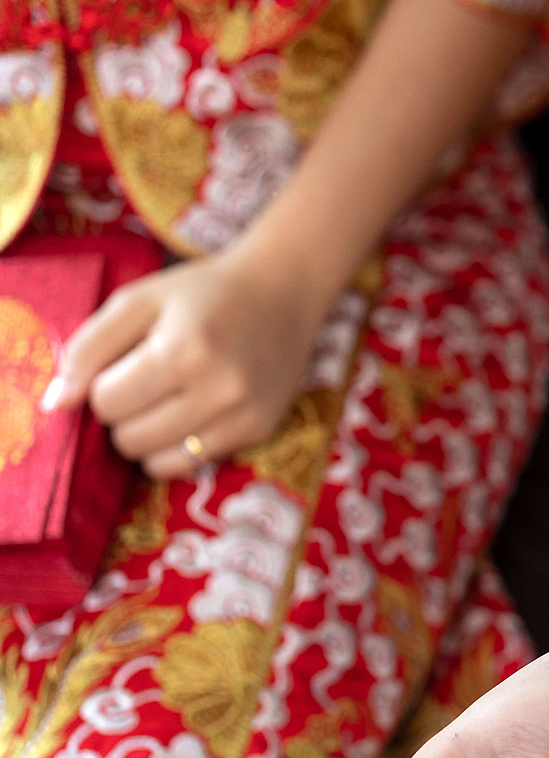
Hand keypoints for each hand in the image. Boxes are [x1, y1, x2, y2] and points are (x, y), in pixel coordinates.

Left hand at [42, 243, 329, 478]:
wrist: (283, 292)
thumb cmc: (204, 292)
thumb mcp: (137, 301)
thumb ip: (88, 347)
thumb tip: (57, 403)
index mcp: (183, 350)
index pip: (106, 402)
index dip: (104, 385)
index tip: (125, 365)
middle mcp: (218, 390)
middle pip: (129, 438)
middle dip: (125, 414)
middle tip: (145, 385)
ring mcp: (243, 416)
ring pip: (158, 462)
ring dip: (148, 438)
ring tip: (165, 404)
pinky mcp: (259, 431)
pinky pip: (194, 465)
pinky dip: (179, 447)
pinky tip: (192, 415)